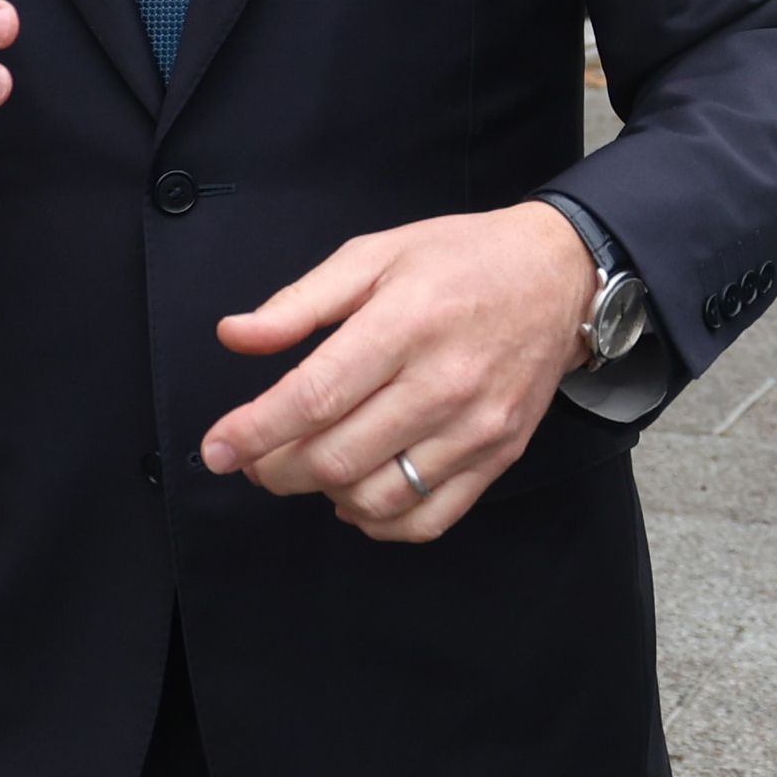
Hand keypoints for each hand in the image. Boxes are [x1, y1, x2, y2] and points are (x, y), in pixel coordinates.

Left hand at [200, 205, 598, 542]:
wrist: (559, 276)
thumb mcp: (374, 255)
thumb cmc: (460, 259)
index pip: (314, 397)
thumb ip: (301, 303)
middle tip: (257, 456)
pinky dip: (379, 522)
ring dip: (324, 494)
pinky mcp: (498, 456)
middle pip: (337, 457)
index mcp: (406, 323)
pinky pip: (428, 520)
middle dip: (277, 469)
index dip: (254, 431)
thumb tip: (234, 335)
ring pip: (377, 497)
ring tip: (311, 467)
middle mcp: (443, 383)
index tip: (217, 448)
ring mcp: (476, 428)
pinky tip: (359, 495)